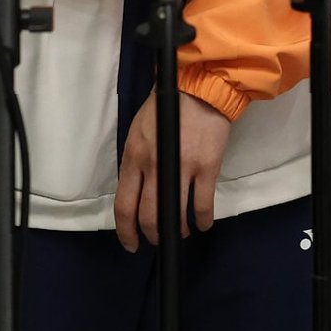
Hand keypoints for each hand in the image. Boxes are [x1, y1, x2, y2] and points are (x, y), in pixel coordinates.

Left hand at [113, 90, 231, 251]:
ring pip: (175, 215)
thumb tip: (140, 191)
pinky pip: (202, 204)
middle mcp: (154, 166)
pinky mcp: (206, 166)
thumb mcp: (140, 131)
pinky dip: (202, 220)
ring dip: (178, 230)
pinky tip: (203, 223)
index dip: (126, 232)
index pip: (124, 205)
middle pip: (148, 216)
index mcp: (134, 157)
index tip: (132, 244)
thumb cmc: (167, 106)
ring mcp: (182, 167)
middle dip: (153, 235)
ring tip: (182, 231)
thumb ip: (137, 162)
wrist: (201, 86)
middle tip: (159, 238)